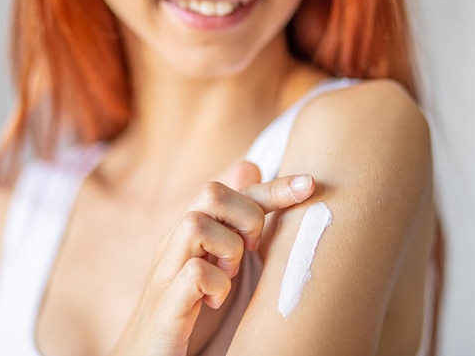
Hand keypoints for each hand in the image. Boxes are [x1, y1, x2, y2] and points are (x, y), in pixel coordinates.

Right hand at [111, 162, 314, 355]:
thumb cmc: (187, 309)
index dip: (273, 186)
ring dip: (228, 249)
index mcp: (190, 233)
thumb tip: (250, 165)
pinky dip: (215, 285)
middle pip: (210, 192)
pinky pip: (192, 273)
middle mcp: (174, 244)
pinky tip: (215, 301)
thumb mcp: (216, 261)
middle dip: (247, 216)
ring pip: (195, 224)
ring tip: (230, 277)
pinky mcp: (164, 307)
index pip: (231, 190)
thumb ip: (233, 222)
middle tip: (252, 250)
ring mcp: (165, 273)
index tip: (309, 184)